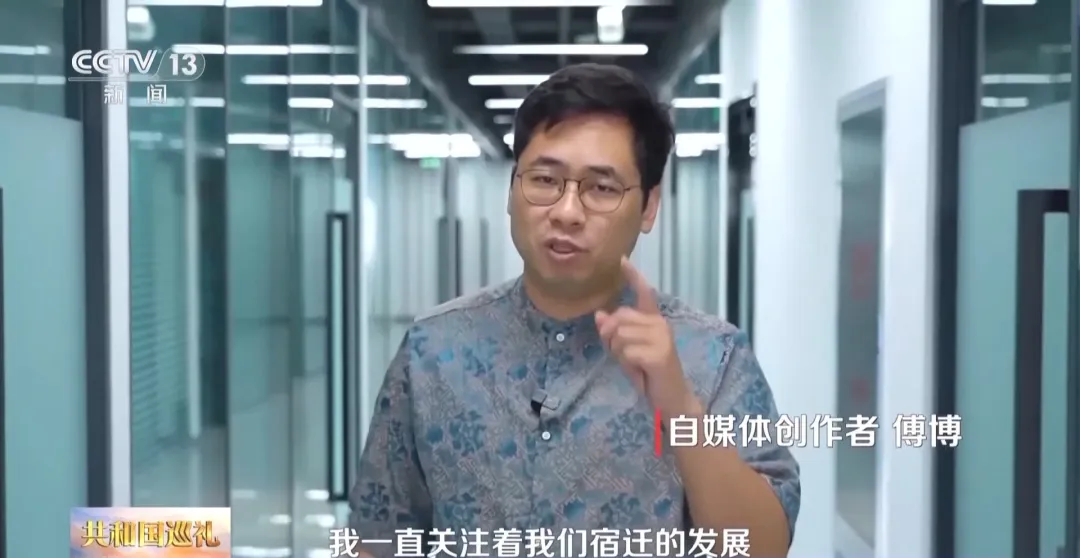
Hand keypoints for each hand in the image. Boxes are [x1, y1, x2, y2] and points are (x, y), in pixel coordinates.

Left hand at [595, 257, 701, 419]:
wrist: (671, 399)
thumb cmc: (649, 374)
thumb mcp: (627, 351)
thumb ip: (615, 333)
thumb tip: (599, 315)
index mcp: (654, 320)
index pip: (644, 293)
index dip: (633, 276)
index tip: (622, 259)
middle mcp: (659, 324)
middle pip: (618, 319)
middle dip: (611, 339)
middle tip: (624, 357)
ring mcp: (661, 337)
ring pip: (619, 335)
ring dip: (619, 353)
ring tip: (633, 364)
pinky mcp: (659, 353)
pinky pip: (627, 351)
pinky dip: (627, 363)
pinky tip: (639, 370)